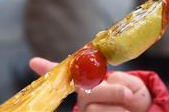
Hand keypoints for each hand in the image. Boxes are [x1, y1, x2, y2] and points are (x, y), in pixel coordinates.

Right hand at [29, 58, 152, 111]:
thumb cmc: (134, 97)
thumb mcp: (127, 84)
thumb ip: (110, 81)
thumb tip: (99, 83)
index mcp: (89, 87)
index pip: (64, 77)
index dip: (47, 69)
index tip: (33, 61)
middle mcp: (83, 103)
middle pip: (87, 94)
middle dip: (112, 92)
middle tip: (128, 95)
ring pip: (95, 108)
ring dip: (120, 106)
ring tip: (130, 108)